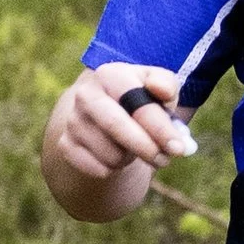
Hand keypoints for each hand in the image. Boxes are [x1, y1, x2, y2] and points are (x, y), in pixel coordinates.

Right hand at [41, 63, 195, 220]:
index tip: (178, 148)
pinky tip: (114, 154)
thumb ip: (166, 84)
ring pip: (111, 154)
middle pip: (116, 126)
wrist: (105, 114)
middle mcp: (86, 95)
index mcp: (110, 74)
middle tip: (165, 160)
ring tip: (133, 146)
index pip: (136, 102)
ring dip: (131, 158)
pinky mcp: (66, 145)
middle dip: (146, 148)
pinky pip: (98, 169)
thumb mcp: (157, 87)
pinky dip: (113, 169)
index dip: (159, 128)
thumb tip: (161, 90)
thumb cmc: (139, 99)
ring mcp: (73, 120)